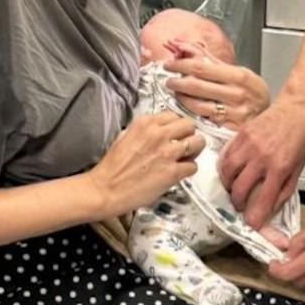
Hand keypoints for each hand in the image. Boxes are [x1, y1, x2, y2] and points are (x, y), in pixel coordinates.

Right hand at [87, 111, 202, 216]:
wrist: (106, 189)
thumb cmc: (112, 167)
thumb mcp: (126, 136)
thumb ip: (146, 130)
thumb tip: (161, 131)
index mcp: (145, 123)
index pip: (174, 115)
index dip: (177, 126)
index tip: (176, 133)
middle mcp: (158, 134)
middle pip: (190, 125)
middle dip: (189, 135)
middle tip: (184, 145)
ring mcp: (167, 153)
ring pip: (198, 142)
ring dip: (195, 151)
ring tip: (187, 158)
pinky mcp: (172, 172)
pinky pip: (194, 166)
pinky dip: (189, 170)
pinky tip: (179, 173)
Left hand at [164, 47, 269, 125]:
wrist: (273, 119)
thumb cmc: (252, 93)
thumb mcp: (238, 72)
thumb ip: (211, 60)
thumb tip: (184, 46)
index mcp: (239, 76)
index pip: (202, 67)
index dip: (181, 65)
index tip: (170, 64)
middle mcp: (237, 94)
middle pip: (197, 85)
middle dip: (177, 81)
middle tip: (169, 80)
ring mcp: (234, 113)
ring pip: (198, 104)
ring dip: (182, 98)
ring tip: (176, 93)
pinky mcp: (230, 128)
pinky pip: (204, 118)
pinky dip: (191, 112)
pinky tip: (187, 107)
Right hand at [219, 96, 304, 228]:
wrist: (299, 107)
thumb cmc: (303, 136)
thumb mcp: (299, 167)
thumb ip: (284, 189)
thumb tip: (269, 207)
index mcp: (280, 168)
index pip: (262, 200)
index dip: (254, 218)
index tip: (251, 224)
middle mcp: (262, 158)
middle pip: (239, 190)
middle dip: (237, 204)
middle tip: (241, 206)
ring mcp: (249, 145)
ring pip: (227, 173)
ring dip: (228, 186)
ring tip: (233, 189)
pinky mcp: (241, 134)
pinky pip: (226, 156)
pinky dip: (225, 168)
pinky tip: (231, 171)